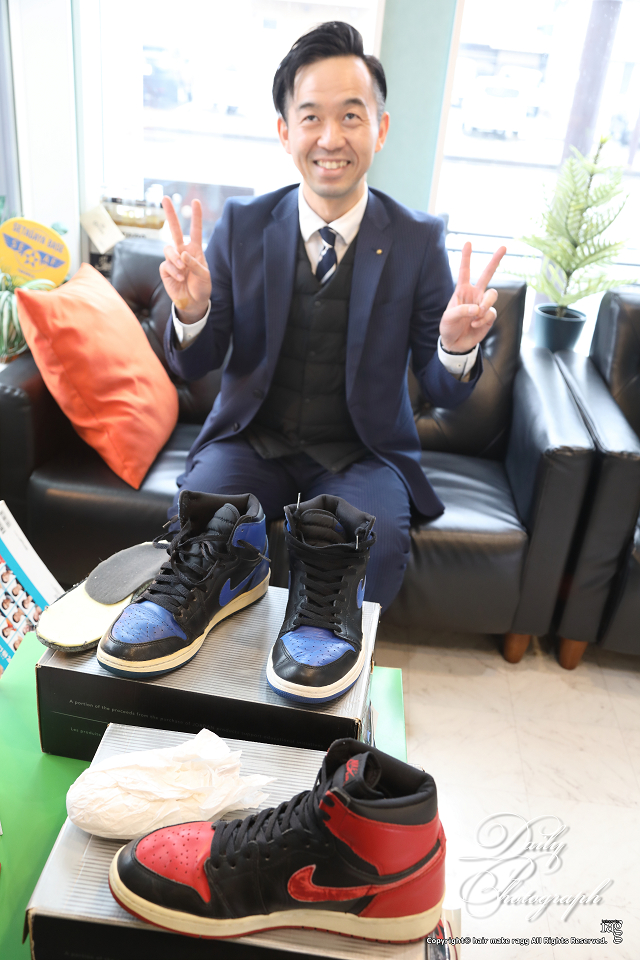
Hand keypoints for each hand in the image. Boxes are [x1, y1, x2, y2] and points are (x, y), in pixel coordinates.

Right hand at [159, 197, 211, 322]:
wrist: (193, 302)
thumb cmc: (202, 287)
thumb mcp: (204, 275)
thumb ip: (195, 264)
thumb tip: (182, 254)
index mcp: (195, 250)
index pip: (196, 230)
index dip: (196, 217)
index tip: (196, 202)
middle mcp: (183, 251)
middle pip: (175, 230)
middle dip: (170, 214)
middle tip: (165, 198)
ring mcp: (173, 260)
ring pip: (168, 249)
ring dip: (176, 259)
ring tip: (183, 271)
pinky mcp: (165, 269)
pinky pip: (166, 264)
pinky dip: (174, 271)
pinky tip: (179, 278)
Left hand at [439, 242, 506, 352]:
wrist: (455, 344)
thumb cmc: (448, 327)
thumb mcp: (448, 318)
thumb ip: (462, 310)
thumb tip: (478, 309)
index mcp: (462, 290)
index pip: (465, 271)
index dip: (466, 257)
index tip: (468, 243)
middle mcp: (475, 294)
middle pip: (487, 274)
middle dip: (495, 260)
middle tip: (504, 247)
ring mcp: (483, 304)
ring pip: (492, 295)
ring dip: (485, 304)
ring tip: (476, 314)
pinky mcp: (489, 316)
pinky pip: (491, 312)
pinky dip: (482, 319)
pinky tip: (474, 324)